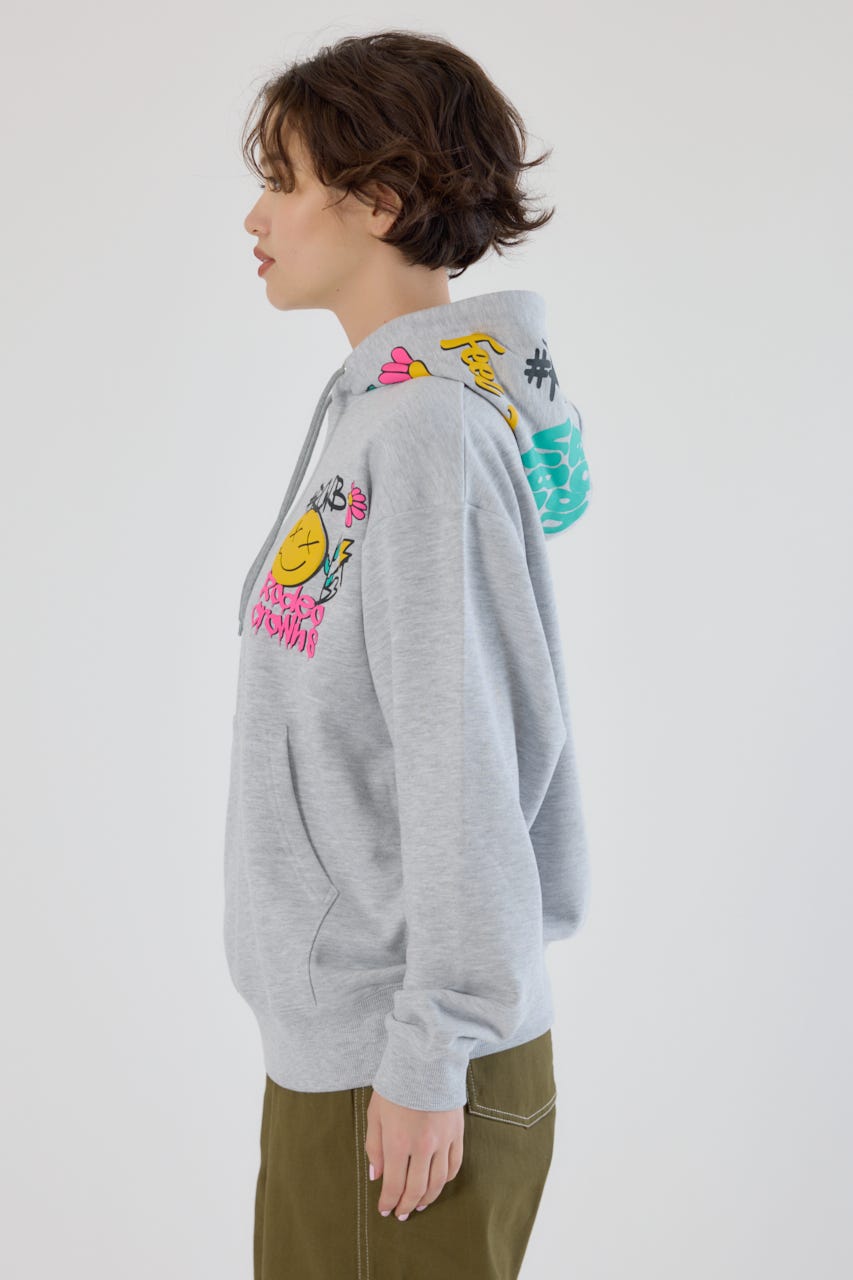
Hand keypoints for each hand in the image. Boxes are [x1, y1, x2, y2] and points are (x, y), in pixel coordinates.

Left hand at [365, 1087, 463, 1218]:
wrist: (425, 1060)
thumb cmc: (396, 1086)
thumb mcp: (375, 1114)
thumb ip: (374, 1147)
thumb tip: (376, 1176)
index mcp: (398, 1142)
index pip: (394, 1185)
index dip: (388, 1202)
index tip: (384, 1210)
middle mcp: (422, 1146)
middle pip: (416, 1189)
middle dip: (405, 1205)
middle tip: (400, 1214)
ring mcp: (443, 1141)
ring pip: (437, 1183)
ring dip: (426, 1198)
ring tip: (417, 1205)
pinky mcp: (457, 1134)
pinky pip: (453, 1166)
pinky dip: (445, 1181)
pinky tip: (436, 1185)